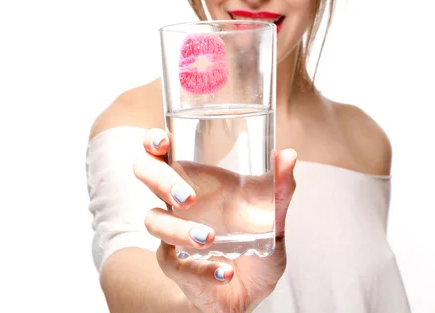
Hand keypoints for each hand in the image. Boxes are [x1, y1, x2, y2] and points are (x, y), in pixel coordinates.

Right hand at [132, 128, 296, 312]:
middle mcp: (178, 203)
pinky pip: (176, 265)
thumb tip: (288, 155)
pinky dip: (202, 269)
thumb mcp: (273, 218)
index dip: (153, 142)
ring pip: (155, 222)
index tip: (164, 141)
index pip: (162, 152)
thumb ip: (279, 189)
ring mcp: (172, 234)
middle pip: (146, 175)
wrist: (251, 292)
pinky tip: (224, 272)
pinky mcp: (176, 266)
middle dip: (160, 180)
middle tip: (188, 196)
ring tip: (209, 238)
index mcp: (196, 181)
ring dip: (179, 229)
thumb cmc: (254, 245)